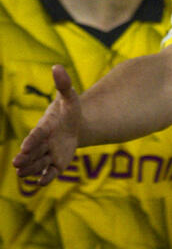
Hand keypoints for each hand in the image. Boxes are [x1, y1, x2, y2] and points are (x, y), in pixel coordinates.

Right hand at [12, 65, 81, 184]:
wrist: (76, 126)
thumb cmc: (69, 111)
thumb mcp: (70, 97)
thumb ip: (63, 84)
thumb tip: (57, 66)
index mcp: (44, 128)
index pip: (35, 135)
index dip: (31, 141)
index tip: (25, 147)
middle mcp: (42, 144)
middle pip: (32, 153)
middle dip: (25, 159)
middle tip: (17, 164)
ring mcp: (48, 155)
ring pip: (37, 165)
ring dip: (32, 169)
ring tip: (24, 174)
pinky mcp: (56, 165)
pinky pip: (49, 174)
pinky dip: (45, 178)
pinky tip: (41, 182)